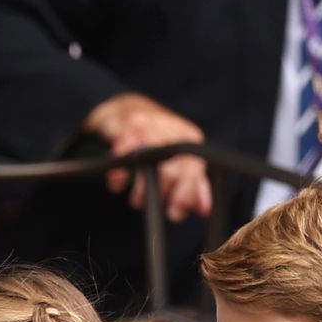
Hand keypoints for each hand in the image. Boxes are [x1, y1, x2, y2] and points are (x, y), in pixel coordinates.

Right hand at [82, 92, 212, 220]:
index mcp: (190, 138)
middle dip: (162, 194)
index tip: (175, 213)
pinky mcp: (126, 126)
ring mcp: (149, 125)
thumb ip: (194, 185)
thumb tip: (204, 210)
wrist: (127, 108)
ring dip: (140, 188)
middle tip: (154, 207)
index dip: (185, 195)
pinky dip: (119, 175)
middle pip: (172, 169)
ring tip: (136, 201)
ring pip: (148, 164)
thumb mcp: (181, 159)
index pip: (193, 170)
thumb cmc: (158, 138)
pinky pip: (123, 155)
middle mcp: (172, 129)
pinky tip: (118, 185)